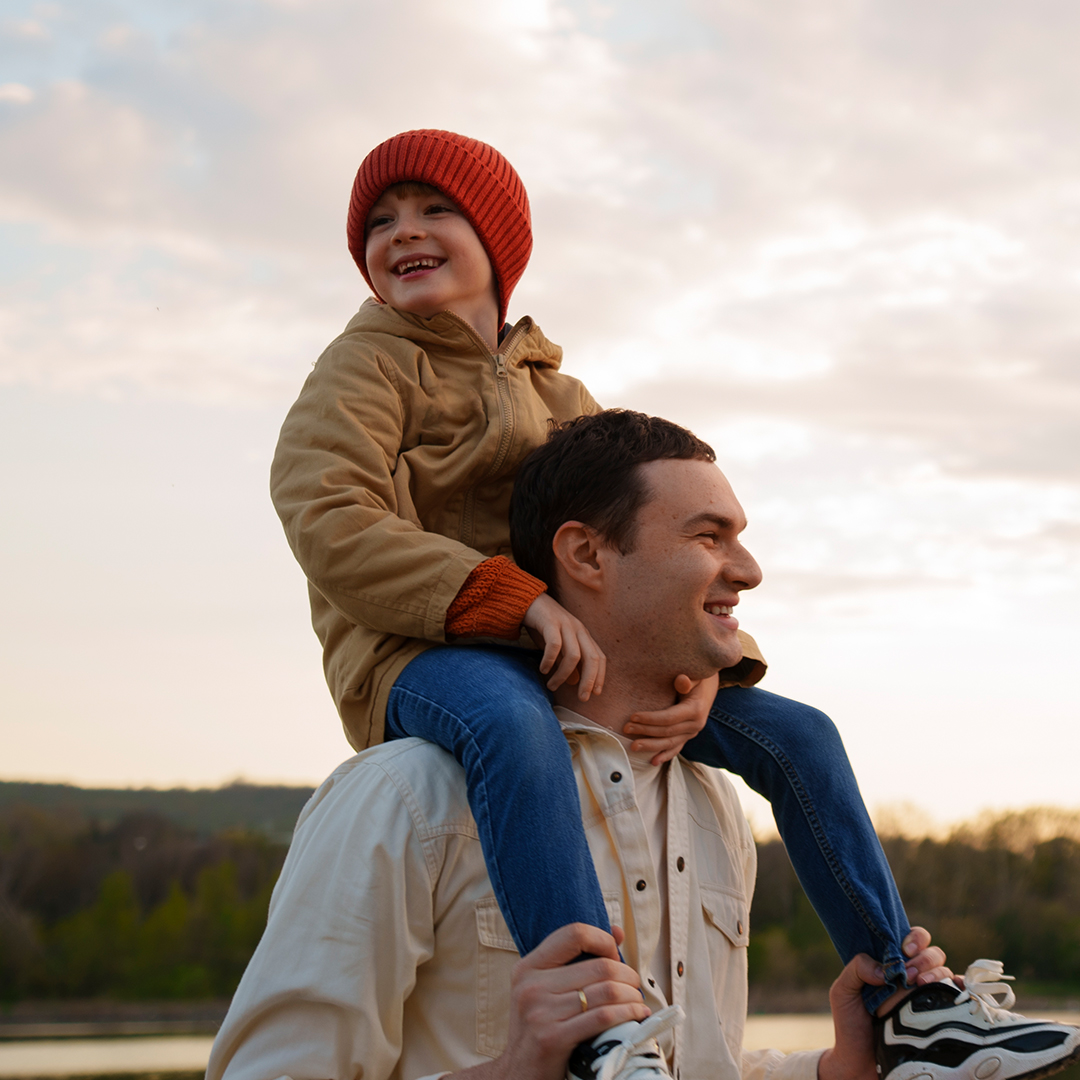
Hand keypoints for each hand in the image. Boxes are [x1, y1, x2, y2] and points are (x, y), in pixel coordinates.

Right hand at [449, 924, 649, 1079]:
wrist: (518, 1073)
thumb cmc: (539, 1027)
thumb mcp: (545, 989)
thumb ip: (577, 960)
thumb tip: (617, 931)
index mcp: (528, 968)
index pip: (573, 934)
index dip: (602, 939)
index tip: (614, 953)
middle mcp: (531, 986)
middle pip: (598, 966)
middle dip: (627, 974)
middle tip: (634, 983)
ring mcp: (541, 1013)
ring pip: (606, 991)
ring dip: (632, 995)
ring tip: (637, 1000)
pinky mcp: (553, 1038)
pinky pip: (603, 1017)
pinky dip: (628, 1014)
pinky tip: (636, 1015)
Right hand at [523, 594, 605, 699]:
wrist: (526, 600)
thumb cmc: (543, 625)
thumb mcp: (558, 646)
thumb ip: (566, 662)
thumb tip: (574, 682)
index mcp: (583, 634)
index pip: (600, 657)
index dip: (600, 676)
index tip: (595, 694)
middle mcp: (578, 629)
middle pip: (592, 658)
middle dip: (589, 680)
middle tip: (582, 698)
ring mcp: (565, 624)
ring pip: (574, 655)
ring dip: (563, 675)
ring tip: (552, 685)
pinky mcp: (550, 622)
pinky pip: (555, 645)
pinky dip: (550, 660)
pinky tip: (543, 669)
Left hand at [622, 673, 717, 764]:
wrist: (708, 686)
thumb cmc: (696, 678)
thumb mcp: (695, 676)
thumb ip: (688, 680)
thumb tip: (681, 680)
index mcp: (695, 710)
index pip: (669, 718)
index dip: (650, 719)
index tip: (633, 716)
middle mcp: (695, 724)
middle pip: (667, 732)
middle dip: (645, 731)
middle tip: (626, 728)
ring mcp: (692, 733)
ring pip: (670, 743)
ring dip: (651, 746)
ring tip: (633, 746)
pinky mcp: (687, 736)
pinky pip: (676, 748)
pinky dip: (665, 755)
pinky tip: (653, 762)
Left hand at [818, 928, 950, 1079]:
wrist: (860, 1065)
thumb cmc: (851, 1025)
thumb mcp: (843, 991)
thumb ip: (856, 968)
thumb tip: (884, 967)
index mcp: (892, 967)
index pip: (912, 941)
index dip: (914, 939)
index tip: (904, 951)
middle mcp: (913, 979)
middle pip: (933, 954)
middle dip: (924, 959)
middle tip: (908, 975)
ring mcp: (927, 998)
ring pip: (946, 972)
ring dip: (937, 973)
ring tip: (920, 985)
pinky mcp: (940, 1018)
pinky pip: (961, 998)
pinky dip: (963, 988)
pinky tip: (957, 989)